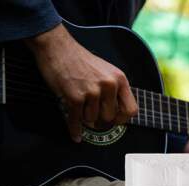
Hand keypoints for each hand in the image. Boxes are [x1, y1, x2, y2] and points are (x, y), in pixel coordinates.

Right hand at [25, 24, 137, 142]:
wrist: (58, 47)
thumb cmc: (80, 60)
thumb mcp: (106, 71)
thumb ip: (114, 89)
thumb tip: (117, 113)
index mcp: (119, 79)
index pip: (131, 110)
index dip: (123, 119)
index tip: (115, 120)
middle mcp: (108, 85)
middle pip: (109, 118)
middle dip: (100, 119)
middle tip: (92, 113)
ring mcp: (92, 91)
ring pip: (92, 119)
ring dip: (84, 116)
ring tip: (79, 103)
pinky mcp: (75, 97)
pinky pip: (76, 121)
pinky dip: (75, 129)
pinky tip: (76, 135)